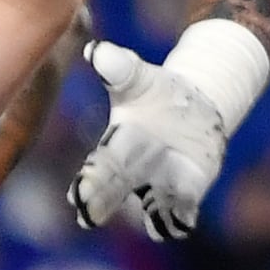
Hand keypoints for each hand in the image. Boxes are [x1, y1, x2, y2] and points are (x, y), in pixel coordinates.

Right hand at [70, 40, 234, 239]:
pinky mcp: (187, 193)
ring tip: (153, 216)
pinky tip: (184, 218)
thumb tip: (96, 50)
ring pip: (149, 211)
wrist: (192, 106)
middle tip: (88, 216)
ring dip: (150, 215)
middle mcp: (132, 172)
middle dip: (101, 203)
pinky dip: (180, 219)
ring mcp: (159, 186)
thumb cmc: (155, 91)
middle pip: (112, 192)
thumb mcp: (137, 76)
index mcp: (115, 145)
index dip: (87, 180)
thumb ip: (117, 66)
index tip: (76, 194)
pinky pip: (181, 215)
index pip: (97, 166)